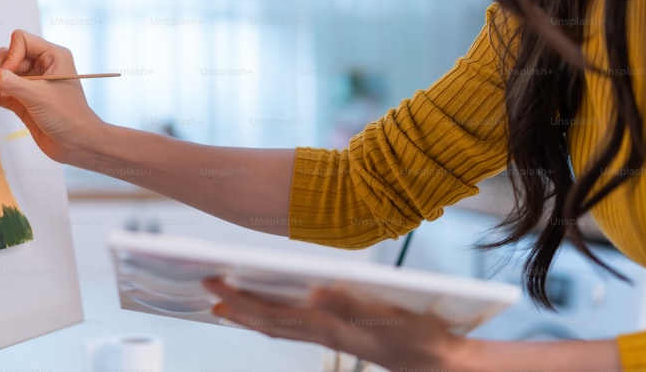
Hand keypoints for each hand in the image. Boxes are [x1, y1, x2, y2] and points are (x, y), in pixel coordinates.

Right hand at [0, 30, 103, 162]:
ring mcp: (30, 83)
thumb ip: (10, 84)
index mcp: (52, 56)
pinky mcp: (22, 100)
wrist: (77, 145)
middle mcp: (41, 65)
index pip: (20, 40)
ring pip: (1, 73)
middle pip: (7, 55)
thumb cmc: (68, 117)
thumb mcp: (38, 96)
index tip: (7, 77)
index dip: (9, 56)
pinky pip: (0, 90)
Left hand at [201, 278, 465, 370]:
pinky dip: (273, 316)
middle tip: (207, 288)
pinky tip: (270, 306)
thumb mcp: (386, 318)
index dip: (240, 301)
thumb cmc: (416, 335)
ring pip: (279, 325)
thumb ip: (350, 305)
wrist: (438, 360)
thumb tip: (315, 293)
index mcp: (327, 327)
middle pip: (268, 322)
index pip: (271, 315)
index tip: (214, 285)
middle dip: (236, 306)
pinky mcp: (338, 331)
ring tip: (228, 300)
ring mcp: (329, 334)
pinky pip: (294, 324)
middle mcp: (322, 332)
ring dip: (250, 313)